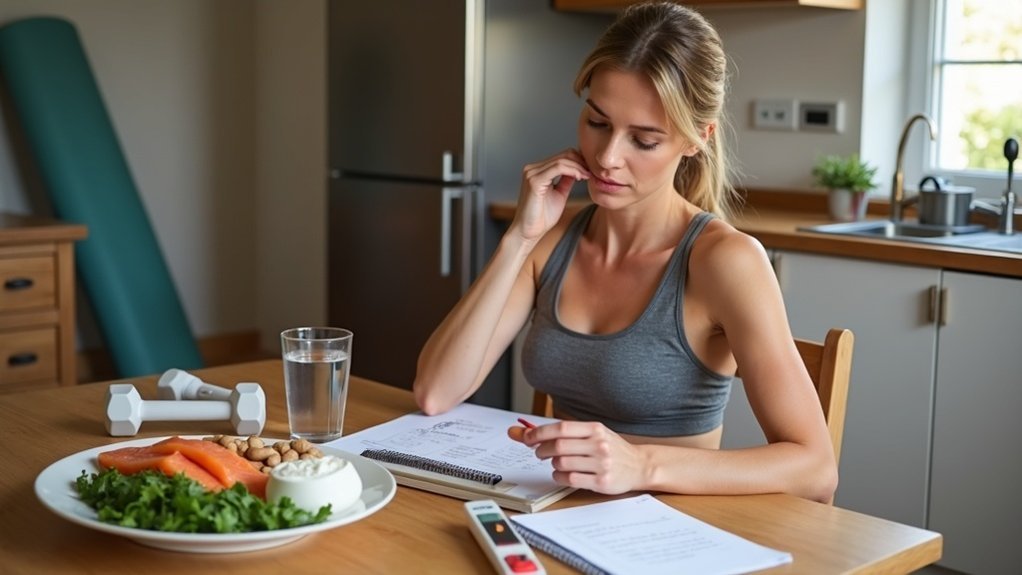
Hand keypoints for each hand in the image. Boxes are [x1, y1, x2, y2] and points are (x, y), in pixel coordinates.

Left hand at [508, 420, 645, 494]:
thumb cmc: (611, 448)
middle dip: (541, 450)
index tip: (526, 438)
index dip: (538, 433)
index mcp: (595, 429)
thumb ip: (561, 432)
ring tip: (558, 464)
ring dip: (553, 465)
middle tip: (539, 453)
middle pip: (558, 446)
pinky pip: (570, 480)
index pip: (560, 428)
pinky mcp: (602, 482)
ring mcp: (601, 464)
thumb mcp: (592, 434)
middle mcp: (599, 444)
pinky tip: (564, 474)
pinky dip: (560, 477)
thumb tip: (521, 431)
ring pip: (561, 464)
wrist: (640, 465)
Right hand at [512, 149, 589, 243]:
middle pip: (563, 155)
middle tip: (592, 172)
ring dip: (579, 166)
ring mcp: (531, 173)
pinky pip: (558, 168)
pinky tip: (581, 177)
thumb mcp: (559, 194)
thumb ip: (566, 181)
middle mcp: (532, 169)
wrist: (529, 232)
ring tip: (588, 176)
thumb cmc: (542, 217)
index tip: (591, 171)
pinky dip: (572, 170)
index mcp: (537, 171)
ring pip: (562, 160)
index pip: (562, 156)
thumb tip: (578, 169)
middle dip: (581, 162)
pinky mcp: (534, 181)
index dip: (579, 161)